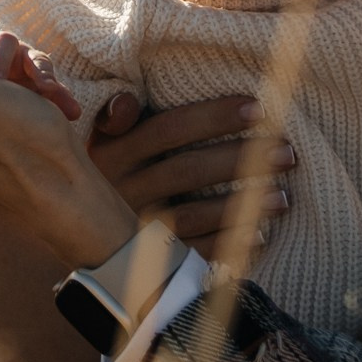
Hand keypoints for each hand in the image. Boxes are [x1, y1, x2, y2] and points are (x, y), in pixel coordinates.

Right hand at [0, 32, 82, 120]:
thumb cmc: (17, 92)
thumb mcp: (34, 97)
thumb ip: (54, 102)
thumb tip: (75, 114)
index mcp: (27, 59)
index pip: (38, 60)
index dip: (43, 73)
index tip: (46, 88)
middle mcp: (3, 51)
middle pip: (6, 44)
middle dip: (4, 59)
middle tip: (0, 77)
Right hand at [87, 92, 293, 254]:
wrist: (74, 235)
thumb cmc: (99, 177)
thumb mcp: (95, 145)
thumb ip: (113, 120)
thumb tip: (125, 101)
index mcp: (111, 155)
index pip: (167, 128)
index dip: (213, 117)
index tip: (258, 108)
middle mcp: (121, 191)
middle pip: (188, 169)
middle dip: (241, 158)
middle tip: (287, 152)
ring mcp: (134, 228)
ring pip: (195, 214)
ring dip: (243, 205)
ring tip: (284, 196)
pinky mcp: (147, 261)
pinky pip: (193, 254)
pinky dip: (227, 245)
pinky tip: (260, 236)